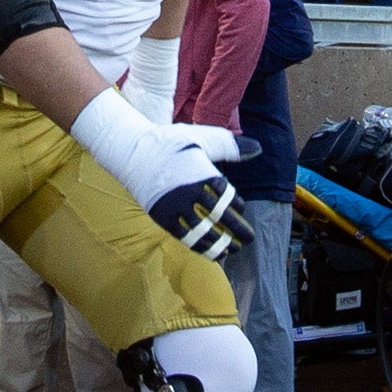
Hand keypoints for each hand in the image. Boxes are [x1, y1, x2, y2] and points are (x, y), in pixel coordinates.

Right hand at [72, 87, 243, 257]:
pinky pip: (186, 237)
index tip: (239, 208)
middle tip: (250, 239)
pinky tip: (214, 254)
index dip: (237, 205)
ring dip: (220, 243)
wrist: (133, 153)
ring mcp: (176, 207)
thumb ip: (230, 146)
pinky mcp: (163, 218)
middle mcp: (191, 193)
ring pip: (204, 231)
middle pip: (220, 217)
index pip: (228, 196)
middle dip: (238, 230)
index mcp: (203, 173)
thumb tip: (258, 148)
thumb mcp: (201, 138)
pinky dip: (201, 247)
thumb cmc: (170, 143)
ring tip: (233, 250)